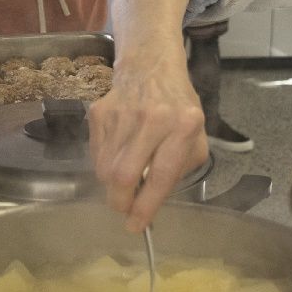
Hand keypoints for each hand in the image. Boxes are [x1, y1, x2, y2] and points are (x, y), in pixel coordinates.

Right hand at [88, 56, 208, 232]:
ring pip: (105, 168)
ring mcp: (122, 114)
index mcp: (183, 125)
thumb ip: (179, 168)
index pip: (161, 175)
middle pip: (123, 176)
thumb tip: (152, 200)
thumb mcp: (195, 135)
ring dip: (112, 184)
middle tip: (124, 208)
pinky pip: (96, 154)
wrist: (151, 66)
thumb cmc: (178, 107)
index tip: (136, 226)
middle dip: (120, 202)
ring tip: (125, 176)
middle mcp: (152, 118)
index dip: (146, 206)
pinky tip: (118, 153)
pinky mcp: (100, 112)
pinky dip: (104, 164)